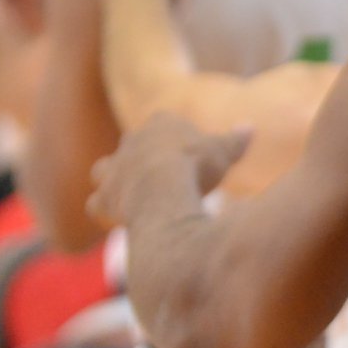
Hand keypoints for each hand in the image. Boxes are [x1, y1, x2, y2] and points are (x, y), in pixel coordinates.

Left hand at [88, 111, 251, 227]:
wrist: (163, 187)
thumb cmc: (196, 165)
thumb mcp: (223, 150)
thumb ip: (235, 140)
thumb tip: (251, 127)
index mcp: (159, 124)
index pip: (163, 125)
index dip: (176, 143)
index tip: (189, 158)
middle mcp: (130, 142)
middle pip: (131, 146)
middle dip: (142, 160)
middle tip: (162, 180)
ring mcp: (112, 170)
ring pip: (102, 171)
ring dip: (114, 183)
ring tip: (133, 199)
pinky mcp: (103, 200)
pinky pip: (96, 206)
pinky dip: (106, 214)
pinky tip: (122, 223)